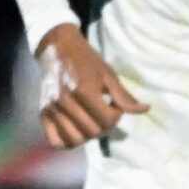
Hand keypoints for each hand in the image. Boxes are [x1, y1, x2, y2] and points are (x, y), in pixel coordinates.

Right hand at [35, 23, 149, 147]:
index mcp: (85, 90)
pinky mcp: (43, 113)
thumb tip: (145, 110)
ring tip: (91, 123)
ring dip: (87, 136)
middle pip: (92, 132)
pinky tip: (75, 131)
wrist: (58, 47)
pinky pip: (55, 140)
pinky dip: (67, 141)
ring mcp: (52, 109)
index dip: (116, 117)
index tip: (114, 106)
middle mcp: (66, 102)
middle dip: (104, 127)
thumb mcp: (108, 74)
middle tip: (104, 115)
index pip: (107, 120)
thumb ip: (124, 96)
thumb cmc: (86, 59)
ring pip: (75, 139)